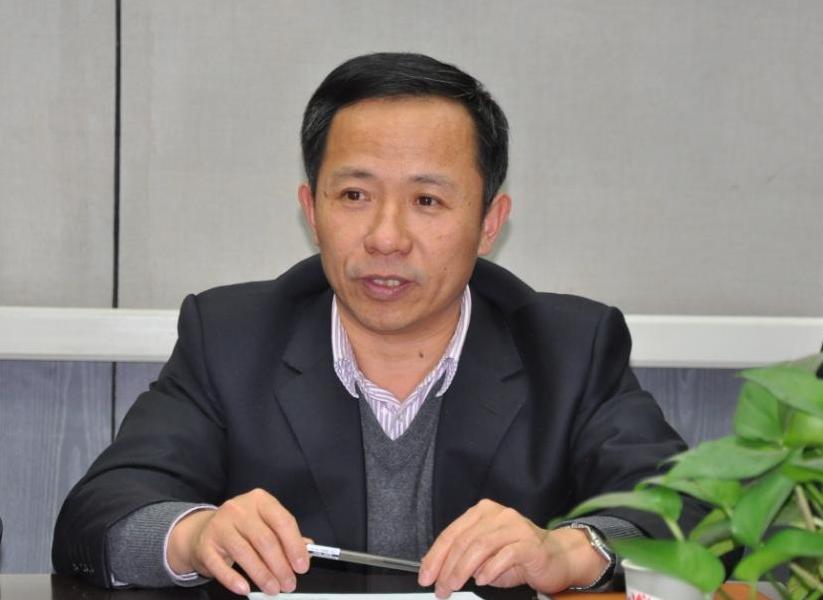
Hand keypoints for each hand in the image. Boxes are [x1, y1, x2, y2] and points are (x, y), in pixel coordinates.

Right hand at [167, 488, 309, 595]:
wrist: (202, 531)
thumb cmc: (241, 528)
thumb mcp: (265, 524)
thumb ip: (285, 535)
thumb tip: (307, 550)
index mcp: (260, 500)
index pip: (282, 521)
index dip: (295, 546)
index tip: (302, 567)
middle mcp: (239, 509)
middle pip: (265, 540)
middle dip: (280, 566)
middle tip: (289, 584)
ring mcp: (220, 525)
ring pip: (245, 553)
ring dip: (262, 575)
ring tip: (273, 589)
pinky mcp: (205, 545)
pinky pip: (220, 565)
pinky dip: (234, 579)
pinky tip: (245, 589)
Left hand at [417, 499, 607, 597]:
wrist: (556, 557)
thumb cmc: (518, 557)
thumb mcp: (485, 556)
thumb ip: (462, 557)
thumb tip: (434, 568)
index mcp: (482, 513)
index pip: (452, 533)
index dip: (436, 556)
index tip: (426, 576)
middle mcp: (498, 514)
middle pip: (464, 540)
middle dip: (447, 567)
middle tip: (440, 588)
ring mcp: (515, 526)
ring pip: (481, 546)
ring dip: (463, 570)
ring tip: (455, 586)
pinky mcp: (530, 543)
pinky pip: (505, 554)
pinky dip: (490, 569)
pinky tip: (482, 580)